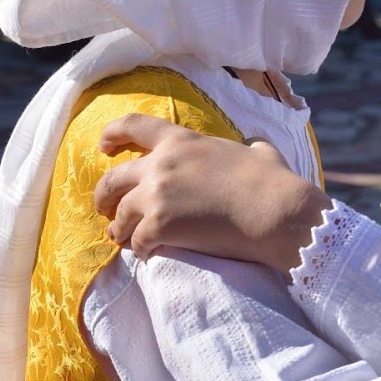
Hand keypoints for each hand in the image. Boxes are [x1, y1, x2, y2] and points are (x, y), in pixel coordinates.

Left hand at [94, 114, 331, 276]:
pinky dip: (140, 249)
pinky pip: (136, 241)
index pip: (134, 126)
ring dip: (119, 228)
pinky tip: (147, 254)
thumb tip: (255, 144)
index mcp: (182, 141)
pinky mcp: (159, 227)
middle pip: (113, 178)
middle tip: (106, 208)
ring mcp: (157, 197)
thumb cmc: (273, 181)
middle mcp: (161, 165)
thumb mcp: (260, 151)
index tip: (104, 147)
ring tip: (124, 238)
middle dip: (104, 196)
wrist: (276, 213)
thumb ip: (248, 144)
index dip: (112, 134)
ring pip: (120, 215)